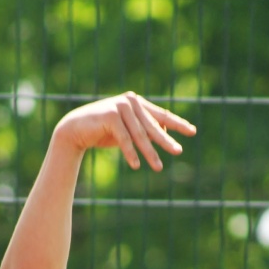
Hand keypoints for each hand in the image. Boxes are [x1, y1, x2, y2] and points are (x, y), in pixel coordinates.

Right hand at [53, 91, 195, 170]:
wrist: (75, 130)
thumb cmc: (103, 131)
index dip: (177, 124)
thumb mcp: (127, 132)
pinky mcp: (110, 116)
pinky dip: (130, 153)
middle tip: (178, 151)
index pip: (161, 115)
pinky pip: (124, 139)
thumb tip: (164, 135)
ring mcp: (120, 107)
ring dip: (149, 152)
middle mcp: (131, 102)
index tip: (192, 131)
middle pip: (153, 126)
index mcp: (137, 103)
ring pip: (140, 134)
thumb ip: (143, 130)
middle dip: (165, 141)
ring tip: (158, 167)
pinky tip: (136, 166)